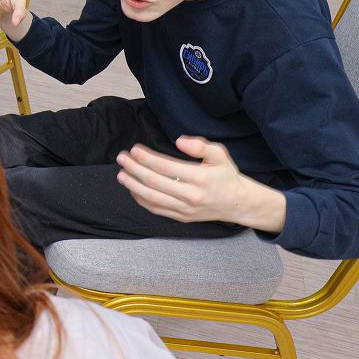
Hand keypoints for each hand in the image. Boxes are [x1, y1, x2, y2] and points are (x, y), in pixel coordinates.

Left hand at [116, 136, 284, 232]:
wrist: (237, 203)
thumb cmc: (226, 175)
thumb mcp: (220, 154)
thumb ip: (201, 145)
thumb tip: (179, 140)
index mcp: (200, 178)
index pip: (165, 167)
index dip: (146, 157)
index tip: (134, 149)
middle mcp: (191, 195)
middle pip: (154, 182)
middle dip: (134, 169)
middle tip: (121, 158)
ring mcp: (185, 209)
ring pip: (152, 198)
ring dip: (133, 185)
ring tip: (121, 174)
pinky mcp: (182, 218)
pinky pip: (156, 209)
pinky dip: (141, 200)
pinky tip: (132, 188)